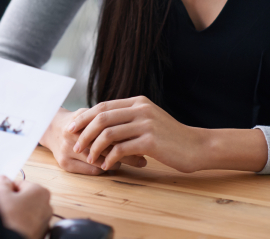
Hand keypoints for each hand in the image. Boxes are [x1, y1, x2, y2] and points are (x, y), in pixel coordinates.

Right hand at [0, 175, 51, 238]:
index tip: (2, 194)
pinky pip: (30, 223)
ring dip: (18, 213)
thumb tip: (4, 180)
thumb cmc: (11, 220)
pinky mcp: (41, 232)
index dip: (9, 189)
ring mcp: (45, 220)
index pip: (21, 184)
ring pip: (28, 211)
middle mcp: (47, 205)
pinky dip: (22, 223)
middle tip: (4, 207)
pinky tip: (14, 225)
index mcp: (40, 191)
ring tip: (8, 218)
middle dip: (14, 201)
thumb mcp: (1, 195)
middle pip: (26, 197)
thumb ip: (3, 183)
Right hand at [40, 107, 146, 174]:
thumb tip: (135, 122)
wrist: (51, 127)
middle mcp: (73, 137)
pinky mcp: (65, 164)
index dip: (128, 138)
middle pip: (106, 149)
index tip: (143, 142)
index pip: (110, 132)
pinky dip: (106, 169)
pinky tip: (114, 165)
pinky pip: (92, 171)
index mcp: (82, 122)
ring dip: (118, 163)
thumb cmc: (78, 120)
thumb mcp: (91, 113)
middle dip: (128, 155)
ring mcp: (67, 151)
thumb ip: (108, 116)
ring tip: (131, 162)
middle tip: (143, 159)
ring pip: (100, 163)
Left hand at [68, 96, 206, 172]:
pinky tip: (107, 166)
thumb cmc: (171, 137)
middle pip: (101, 117)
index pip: (103, 106)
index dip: (85, 117)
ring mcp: (146, 124)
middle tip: (75, 145)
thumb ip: (130, 118)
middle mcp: (141, 109)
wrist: (197, 146)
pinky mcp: (150, 141)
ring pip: (108, 133)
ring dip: (94, 147)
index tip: (72, 129)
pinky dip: (110, 158)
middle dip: (84, 132)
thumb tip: (102, 124)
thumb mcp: (150, 120)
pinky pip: (121, 149)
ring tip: (89, 158)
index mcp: (138, 102)